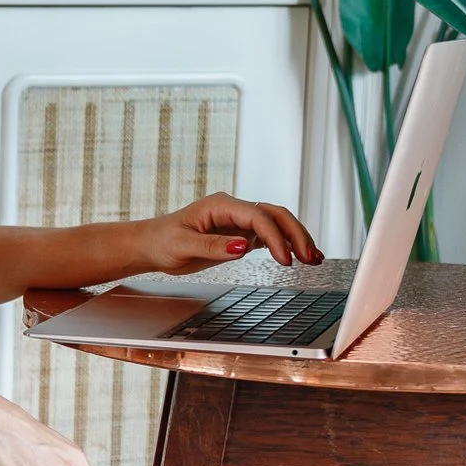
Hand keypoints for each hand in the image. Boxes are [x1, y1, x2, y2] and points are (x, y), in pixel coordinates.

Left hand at [143, 193, 321, 270]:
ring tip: (314, 258)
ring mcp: (239, 221)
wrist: (152, 245)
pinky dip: (285, 245)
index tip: (285, 259)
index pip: (257, 217)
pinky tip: (300, 257)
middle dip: (295, 234)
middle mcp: (234, 210)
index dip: (275, 237)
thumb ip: (213, 245)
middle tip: (310, 257)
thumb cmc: (163, 241)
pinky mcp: (240, 235)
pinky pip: (268, 236)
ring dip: (296, 238)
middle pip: (275, 215)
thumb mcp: (183, 245)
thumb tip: (243, 246)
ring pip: (276, 224)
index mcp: (221, 205)